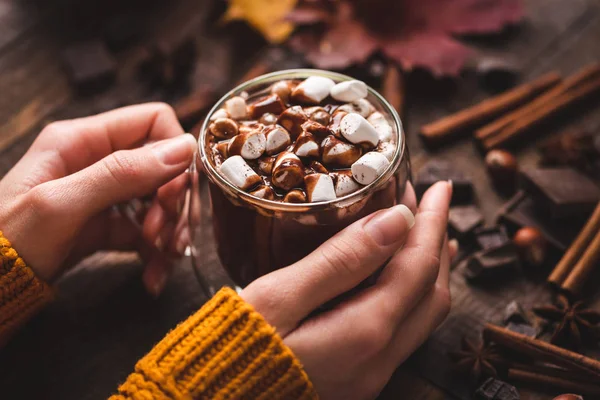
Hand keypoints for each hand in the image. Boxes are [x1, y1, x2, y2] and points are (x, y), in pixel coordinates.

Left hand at [0, 103, 195, 294]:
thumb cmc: (8, 243)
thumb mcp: (61, 205)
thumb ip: (122, 173)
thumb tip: (184, 147)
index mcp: (82, 140)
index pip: (153, 123)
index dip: (174, 156)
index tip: (172, 196)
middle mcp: (98, 161)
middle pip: (165, 165)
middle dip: (174, 202)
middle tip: (168, 234)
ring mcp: (105, 194)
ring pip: (162, 200)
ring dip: (171, 230)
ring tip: (164, 258)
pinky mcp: (107, 226)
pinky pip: (148, 231)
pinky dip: (158, 253)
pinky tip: (154, 274)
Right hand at [241, 181, 453, 399]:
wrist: (214, 399)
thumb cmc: (235, 346)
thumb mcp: (281, 295)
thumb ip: (341, 260)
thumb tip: (395, 221)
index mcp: (364, 332)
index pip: (419, 266)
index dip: (431, 222)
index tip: (437, 187)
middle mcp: (379, 359)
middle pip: (432, 292)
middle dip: (437, 242)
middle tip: (430, 203)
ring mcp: (372, 374)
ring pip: (423, 314)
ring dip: (428, 269)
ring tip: (426, 234)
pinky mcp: (358, 377)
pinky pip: (403, 329)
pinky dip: (410, 292)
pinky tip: (397, 277)